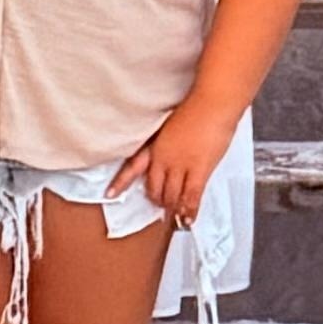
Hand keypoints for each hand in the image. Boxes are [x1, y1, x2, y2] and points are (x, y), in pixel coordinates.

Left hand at [112, 86, 230, 230]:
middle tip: (159, 207)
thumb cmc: (197, 106)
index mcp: (155, 145)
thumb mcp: (172, 123)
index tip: (110, 194)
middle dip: (157, 200)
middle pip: (154, 187)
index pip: (131, 167)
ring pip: (172, 195)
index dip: (120, 182)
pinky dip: (189, 210)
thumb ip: (168, 139)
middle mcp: (164, 158)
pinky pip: (191, 197)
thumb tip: (170, 148)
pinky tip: (187, 220)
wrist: (212, 103)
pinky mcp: (198, 170)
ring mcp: (180, 166)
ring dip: (172, 208)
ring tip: (173, 218)